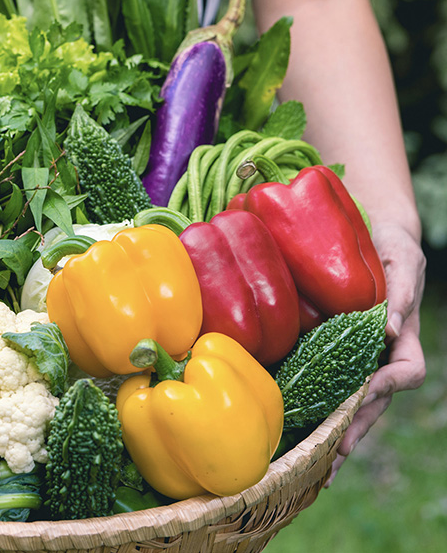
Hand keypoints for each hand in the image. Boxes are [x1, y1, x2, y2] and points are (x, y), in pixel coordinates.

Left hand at [326, 220, 426, 484]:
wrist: (367, 236)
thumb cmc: (390, 245)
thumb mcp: (402, 258)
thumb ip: (402, 289)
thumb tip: (390, 326)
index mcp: (401, 337)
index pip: (406, 372)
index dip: (388, 386)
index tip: (365, 392)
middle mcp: (379, 354)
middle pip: (374, 402)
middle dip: (356, 429)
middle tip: (335, 455)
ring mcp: (355, 358)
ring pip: (349, 403)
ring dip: (334, 433)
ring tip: (314, 463)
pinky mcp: (329, 354)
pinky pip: (325, 386)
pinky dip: (314, 410)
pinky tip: (293, 430)